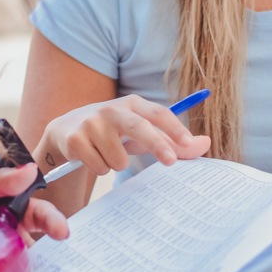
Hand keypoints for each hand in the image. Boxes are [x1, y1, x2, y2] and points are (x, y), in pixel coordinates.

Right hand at [39, 94, 210, 175]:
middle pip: (139, 127)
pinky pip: (99, 166)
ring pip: (117, 158)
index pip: (157, 112)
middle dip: (156, 144)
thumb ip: (172, 141)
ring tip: (107, 154)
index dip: (173, 127)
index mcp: (132, 104)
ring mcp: (91, 123)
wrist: (66, 130)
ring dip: (116, 164)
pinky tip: (91, 157)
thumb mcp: (141, 132)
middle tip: (169, 162)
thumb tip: (205, 143)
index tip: (188, 142)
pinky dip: (99, 168)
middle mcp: (111, 109)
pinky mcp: (74, 139)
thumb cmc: (113, 132)